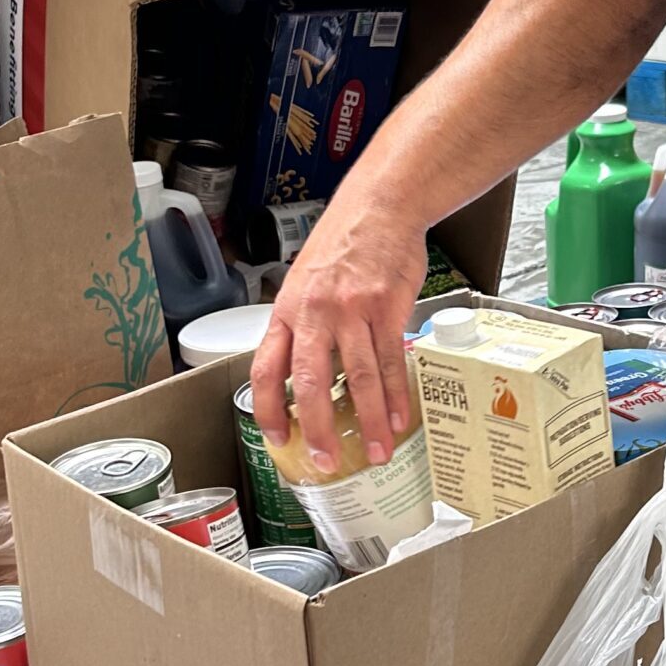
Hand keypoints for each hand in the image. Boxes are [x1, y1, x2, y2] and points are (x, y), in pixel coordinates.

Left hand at [250, 200, 424, 473]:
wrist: (381, 206)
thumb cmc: (343, 243)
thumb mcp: (306, 281)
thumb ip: (303, 325)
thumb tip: (304, 373)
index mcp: (288, 310)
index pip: (266, 368)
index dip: (268, 409)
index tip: (277, 439)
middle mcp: (315, 312)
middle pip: (310, 381)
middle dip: (316, 427)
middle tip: (324, 460)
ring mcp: (352, 310)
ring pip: (358, 377)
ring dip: (367, 420)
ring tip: (375, 453)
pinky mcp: (386, 307)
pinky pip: (390, 360)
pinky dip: (395, 394)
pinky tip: (398, 417)